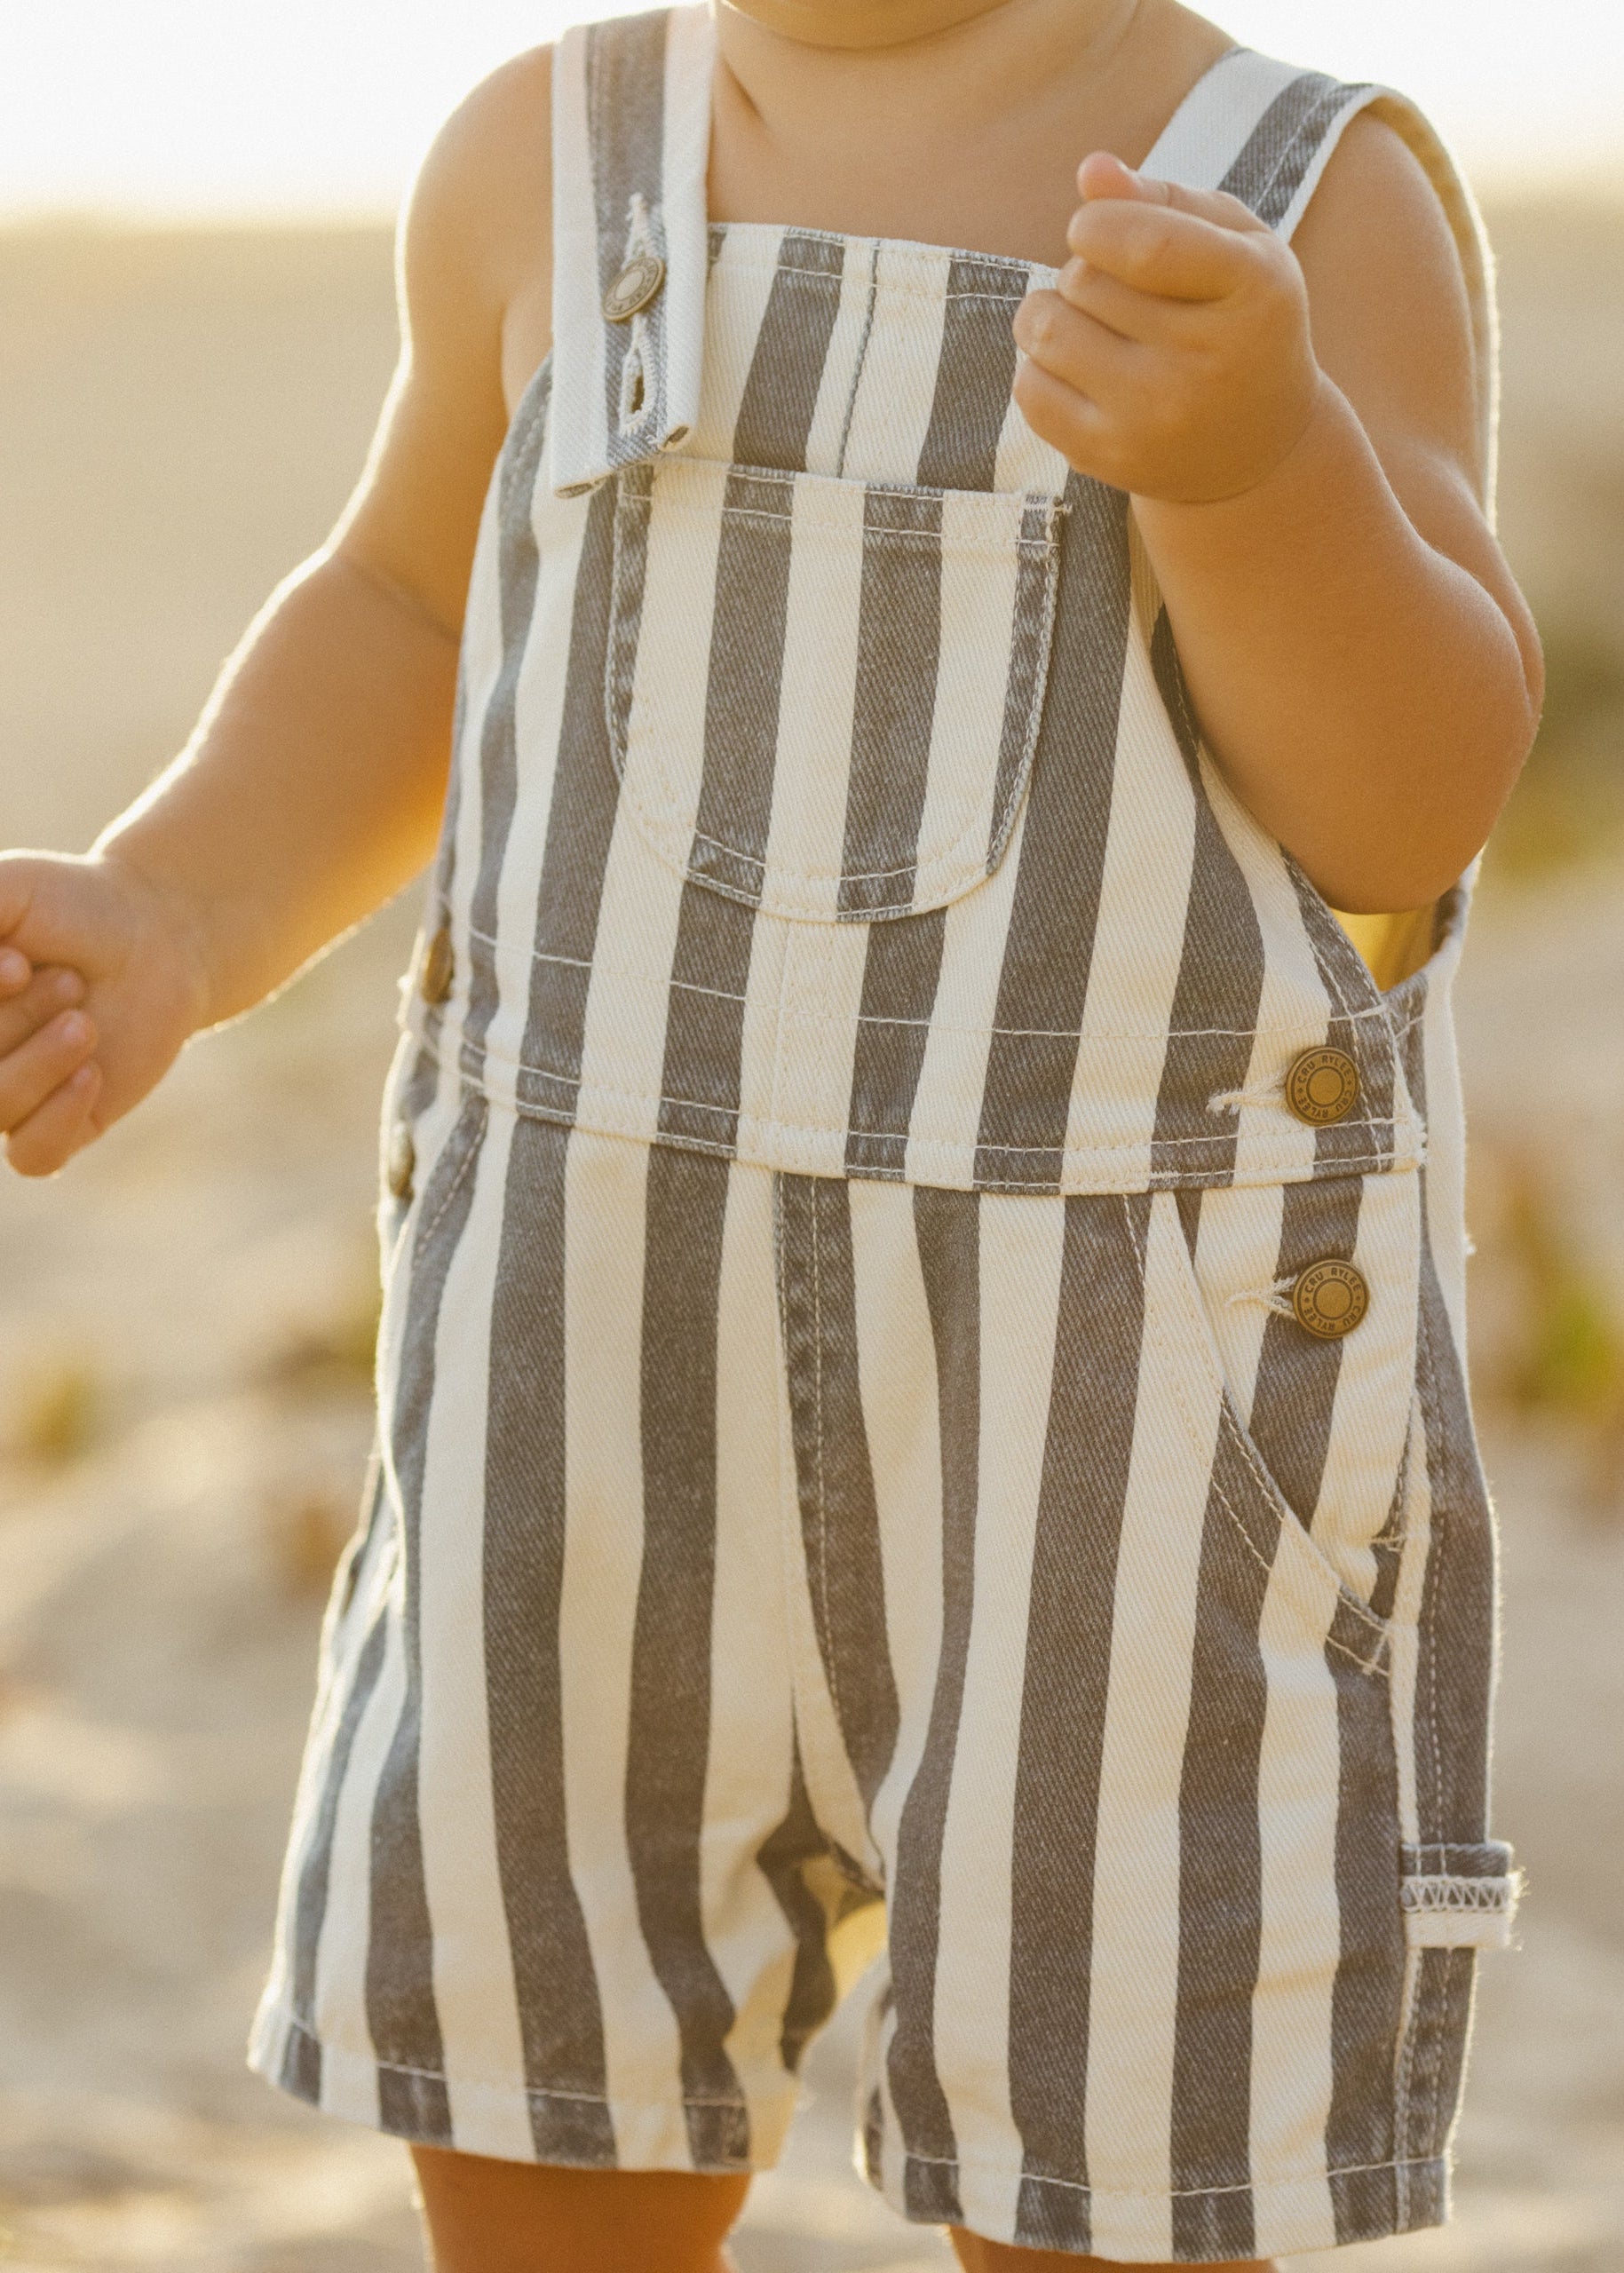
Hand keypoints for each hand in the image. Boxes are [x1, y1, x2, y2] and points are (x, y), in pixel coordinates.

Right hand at [0, 851, 211, 1176]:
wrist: (155, 934)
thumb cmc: (68, 905)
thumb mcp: (4, 891)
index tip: (17, 963)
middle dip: (14, 1021)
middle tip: (69, 982)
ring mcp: (8, 1098)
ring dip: (42, 1061)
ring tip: (84, 1021)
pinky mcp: (63, 1128)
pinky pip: (34, 1158)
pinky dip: (58, 1117)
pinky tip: (91, 1074)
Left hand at [1012, 153, 1322, 503]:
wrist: (1258, 447)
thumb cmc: (1240, 319)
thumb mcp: (1232, 245)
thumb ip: (1163, 199)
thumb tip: (1090, 171)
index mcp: (1251, 291)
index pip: (1142, 245)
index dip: (1095, 224)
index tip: (1094, 229)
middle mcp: (1204, 363)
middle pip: (1085, 280)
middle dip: (1083, 268)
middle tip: (1117, 292)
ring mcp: (1153, 418)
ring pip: (1047, 330)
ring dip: (1050, 312)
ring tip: (1089, 323)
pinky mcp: (1108, 458)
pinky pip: (1029, 388)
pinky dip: (1038, 365)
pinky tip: (1077, 369)